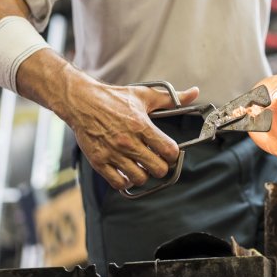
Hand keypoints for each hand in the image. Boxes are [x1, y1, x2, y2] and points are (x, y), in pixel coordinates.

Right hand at [65, 72, 200, 190]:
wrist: (82, 102)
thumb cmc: (113, 98)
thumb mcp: (144, 95)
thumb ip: (171, 99)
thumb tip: (194, 93)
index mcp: (141, 125)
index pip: (169, 150)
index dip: (173, 154)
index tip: (169, 152)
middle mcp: (128, 142)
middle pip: (158, 169)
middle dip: (162, 167)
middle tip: (157, 161)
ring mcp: (113, 153)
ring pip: (140, 178)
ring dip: (144, 174)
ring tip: (142, 166)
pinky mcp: (99, 162)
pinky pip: (118, 183)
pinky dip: (126, 181)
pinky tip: (127, 172)